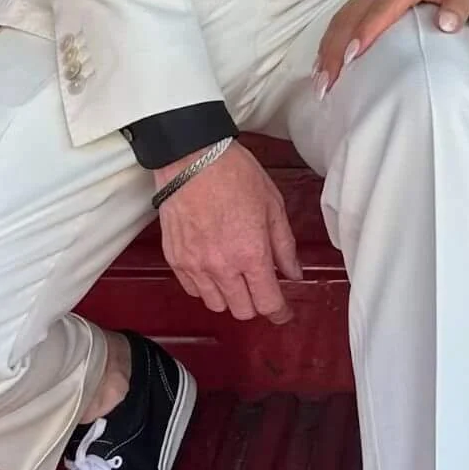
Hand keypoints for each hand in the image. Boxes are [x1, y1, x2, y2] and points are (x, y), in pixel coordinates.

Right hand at [155, 140, 299, 321]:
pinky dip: (205, 287)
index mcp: (251, 254)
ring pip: (216, 304)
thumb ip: (284, 246)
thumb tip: (293, 273)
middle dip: (256, 304)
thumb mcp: (272, 205)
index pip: (268, 303)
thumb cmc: (234, 174)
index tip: (283, 312)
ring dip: (230, 297)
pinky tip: (213, 269)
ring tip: (235, 277)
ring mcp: (195, 265)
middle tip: (260, 287)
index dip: (280, 313)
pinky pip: (193, 289)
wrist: (190, 157)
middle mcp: (222, 266)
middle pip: (242, 311)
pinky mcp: (175, 258)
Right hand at [315, 0, 468, 88]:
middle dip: (336, 49)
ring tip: (320, 79)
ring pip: (342, 17)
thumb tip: (445, 25)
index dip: (365, 33)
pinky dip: (330, 39)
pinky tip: (324, 61)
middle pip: (352, 16)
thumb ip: (459, 7)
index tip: (351, 58)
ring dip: (328, 48)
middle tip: (327, 83)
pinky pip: (343, 16)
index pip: (382, 9)